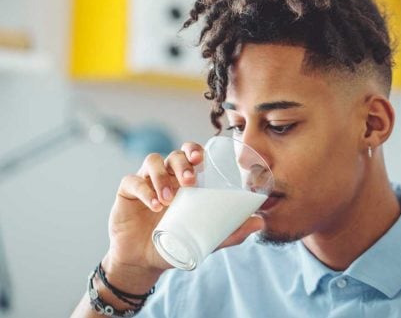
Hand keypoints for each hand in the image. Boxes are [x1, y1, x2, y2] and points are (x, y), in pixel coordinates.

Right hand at [104, 142, 263, 277]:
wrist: (144, 262)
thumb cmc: (176, 243)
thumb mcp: (205, 238)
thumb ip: (231, 232)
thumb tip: (261, 223)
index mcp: (185, 180)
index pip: (191, 154)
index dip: (195, 150)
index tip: (201, 158)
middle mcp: (166, 176)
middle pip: (173, 154)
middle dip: (182, 162)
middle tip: (189, 180)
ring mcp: (146, 181)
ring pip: (152, 162)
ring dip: (162, 177)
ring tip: (169, 200)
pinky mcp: (127, 191)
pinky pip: (132, 180)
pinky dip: (144, 190)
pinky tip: (153, 205)